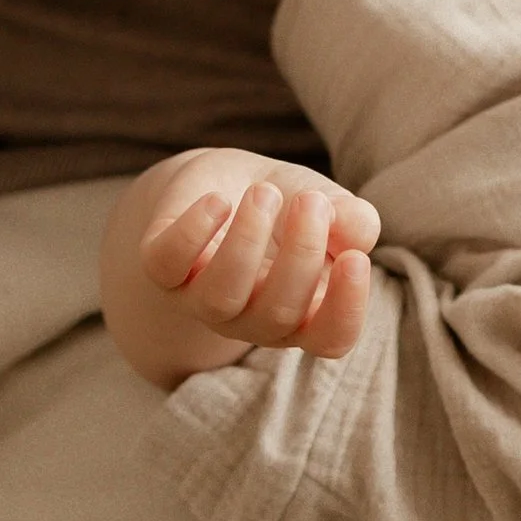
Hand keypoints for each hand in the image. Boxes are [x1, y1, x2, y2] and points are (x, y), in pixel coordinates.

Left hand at [125, 151, 377, 367]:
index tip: (356, 260)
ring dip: (247, 242)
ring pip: (221, 298)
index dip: (345, 310)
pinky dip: (192, 232)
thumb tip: (358, 231)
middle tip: (313, 202)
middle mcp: (251, 318)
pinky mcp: (162, 267)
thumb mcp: (330, 205)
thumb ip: (353, 221)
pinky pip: (166, 265)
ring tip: (265, 192)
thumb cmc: (289, 205)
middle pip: (277, 317)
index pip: (329, 338)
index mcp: (302, 313)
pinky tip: (218, 201)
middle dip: (301, 255)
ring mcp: (203, 298)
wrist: (227, 181)